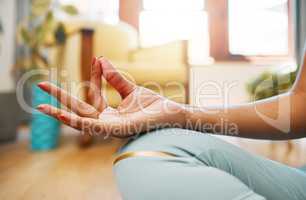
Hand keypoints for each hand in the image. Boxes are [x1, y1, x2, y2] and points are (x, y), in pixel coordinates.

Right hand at [37, 57, 185, 137]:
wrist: (173, 114)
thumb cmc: (154, 106)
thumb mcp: (131, 90)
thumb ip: (115, 78)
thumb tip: (100, 60)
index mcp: (110, 114)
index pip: (93, 94)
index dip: (93, 76)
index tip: (96, 58)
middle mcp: (107, 122)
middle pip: (79, 109)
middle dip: (60, 98)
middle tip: (41, 85)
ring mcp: (110, 128)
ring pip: (81, 120)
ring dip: (60, 114)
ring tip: (42, 107)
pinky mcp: (116, 131)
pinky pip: (93, 126)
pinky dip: (77, 121)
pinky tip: (63, 114)